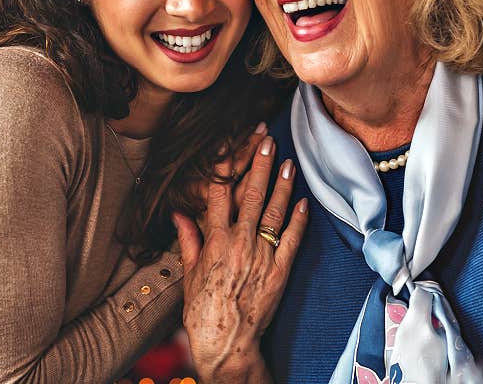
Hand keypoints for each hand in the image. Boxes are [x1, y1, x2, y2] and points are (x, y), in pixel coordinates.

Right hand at [173, 134, 307, 382]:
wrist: (226, 341)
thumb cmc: (203, 310)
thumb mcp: (190, 273)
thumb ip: (189, 239)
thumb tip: (179, 214)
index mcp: (215, 241)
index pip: (219, 194)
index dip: (225, 166)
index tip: (230, 145)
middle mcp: (240, 243)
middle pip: (251, 195)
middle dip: (259, 165)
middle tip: (267, 140)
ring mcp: (263, 256)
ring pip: (274, 212)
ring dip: (282, 185)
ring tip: (288, 162)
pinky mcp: (280, 271)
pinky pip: (292, 239)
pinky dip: (299, 219)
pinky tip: (303, 201)